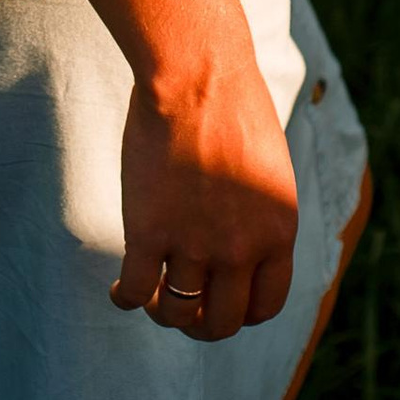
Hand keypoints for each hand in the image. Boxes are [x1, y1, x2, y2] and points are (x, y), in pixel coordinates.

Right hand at [110, 50, 299, 343]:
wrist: (197, 74)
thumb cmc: (233, 108)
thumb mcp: (269, 171)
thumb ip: (260, 217)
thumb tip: (242, 251)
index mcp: (278, 233)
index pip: (266, 307)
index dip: (242, 313)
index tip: (223, 301)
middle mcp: (241, 248)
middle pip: (223, 322)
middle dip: (203, 325)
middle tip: (185, 310)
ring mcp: (194, 244)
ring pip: (177, 314)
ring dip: (163, 313)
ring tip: (152, 297)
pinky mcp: (148, 232)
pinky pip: (135, 291)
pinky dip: (126, 299)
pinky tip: (120, 291)